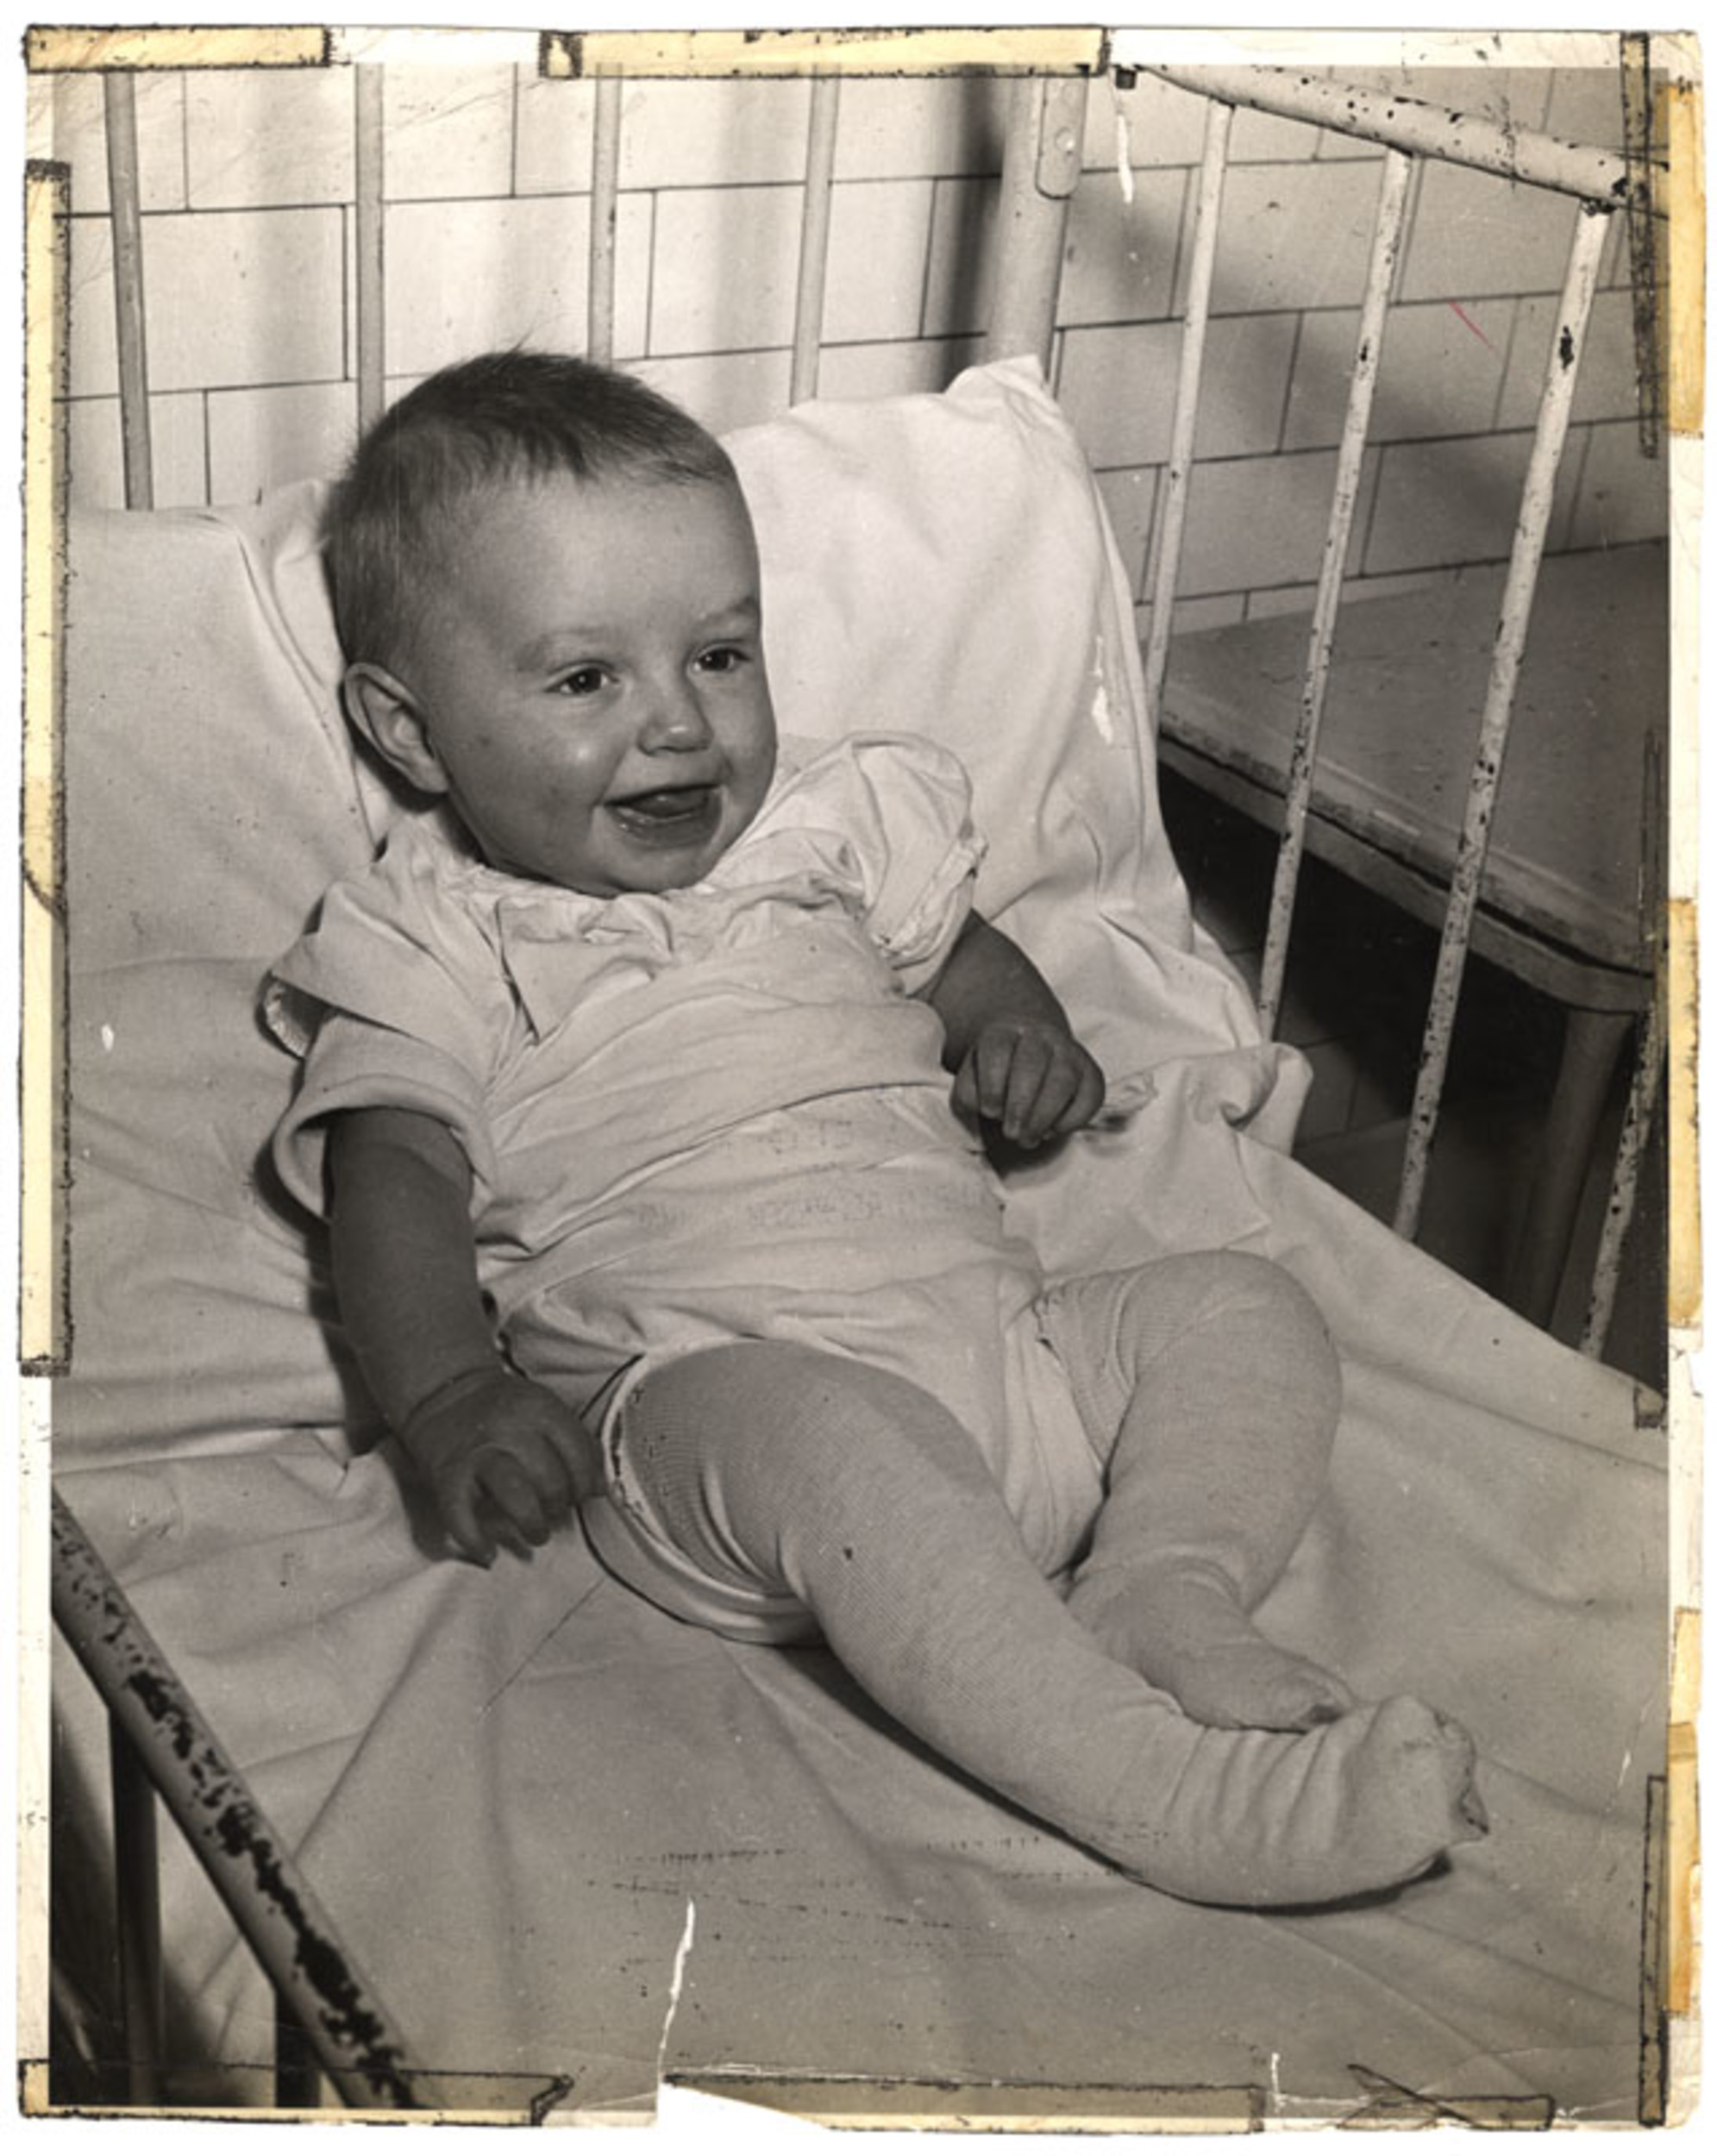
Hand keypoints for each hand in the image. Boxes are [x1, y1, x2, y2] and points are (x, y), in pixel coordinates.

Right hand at [398, 1365, 601, 1566]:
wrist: (443, 1393)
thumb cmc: (502, 1408)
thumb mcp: (544, 1408)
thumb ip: (574, 1442)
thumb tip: (598, 1486)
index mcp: (538, 1408)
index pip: (578, 1451)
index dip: (586, 1480)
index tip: (583, 1492)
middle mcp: (508, 1428)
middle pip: (550, 1476)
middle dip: (560, 1504)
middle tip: (556, 1511)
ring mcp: (477, 1452)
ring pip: (514, 1492)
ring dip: (531, 1522)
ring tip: (536, 1533)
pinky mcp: (447, 1474)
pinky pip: (460, 1513)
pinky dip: (474, 1540)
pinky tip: (487, 1552)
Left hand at [951, 1019, 1105, 1148]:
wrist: (1028, 1055)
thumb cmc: (996, 1074)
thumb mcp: (973, 1078)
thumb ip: (969, 1095)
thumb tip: (981, 1118)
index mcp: (1003, 1032)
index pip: (998, 1049)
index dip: (992, 1085)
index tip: (989, 1112)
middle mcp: (1039, 1036)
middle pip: (1032, 1063)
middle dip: (1020, 1105)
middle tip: (1011, 1133)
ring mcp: (1069, 1051)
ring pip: (1063, 1077)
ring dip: (1044, 1115)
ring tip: (1029, 1138)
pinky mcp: (1091, 1072)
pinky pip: (1091, 1094)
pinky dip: (1073, 1119)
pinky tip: (1053, 1130)